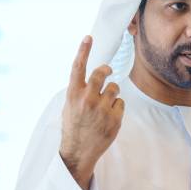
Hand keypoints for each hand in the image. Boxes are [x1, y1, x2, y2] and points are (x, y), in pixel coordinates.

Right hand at [59, 36, 124, 189]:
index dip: (83, 51)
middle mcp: (87, 99)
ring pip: (114, 88)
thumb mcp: (69, 107)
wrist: (79, 152)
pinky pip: (120, 103)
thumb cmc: (74, 127)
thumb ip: (79, 91)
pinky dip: (116, 108)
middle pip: (102, 73)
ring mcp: (102, 108)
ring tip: (103, 107)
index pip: (78, 68)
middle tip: (107, 71)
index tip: (88, 37)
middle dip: (106, 70)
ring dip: (112, 94)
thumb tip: (91, 78)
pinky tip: (108, 118)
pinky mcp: (115, 118)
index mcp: (73, 95)